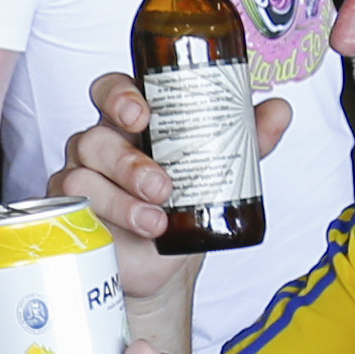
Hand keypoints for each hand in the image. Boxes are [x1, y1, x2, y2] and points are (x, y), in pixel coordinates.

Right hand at [59, 70, 284, 353]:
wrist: (169, 262)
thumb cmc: (185, 202)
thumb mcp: (219, 166)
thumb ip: (247, 137)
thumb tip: (280, 109)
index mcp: (132, 121)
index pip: (112, 90)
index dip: (119, 96)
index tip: (141, 113)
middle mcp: (101, 144)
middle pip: (96, 136)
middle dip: (128, 162)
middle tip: (163, 185)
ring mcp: (82, 178)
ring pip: (83, 175)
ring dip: (122, 198)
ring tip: (157, 220)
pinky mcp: (73, 214)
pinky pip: (74, 209)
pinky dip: (108, 220)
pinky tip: (136, 231)